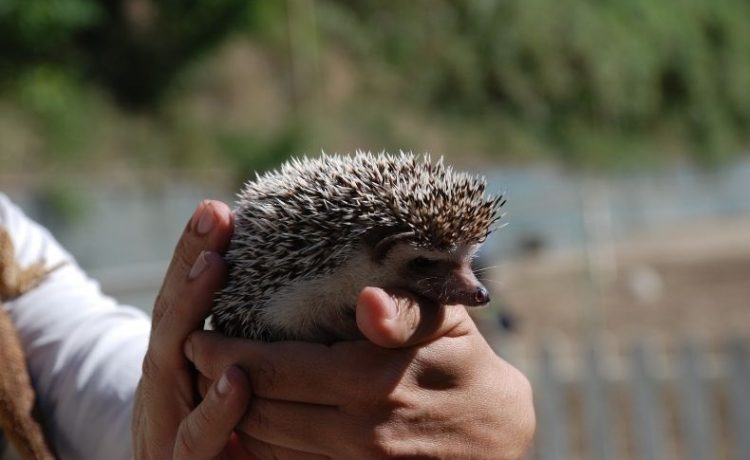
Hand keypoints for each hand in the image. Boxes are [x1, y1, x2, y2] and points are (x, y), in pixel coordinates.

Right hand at [132, 200, 252, 458]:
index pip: (183, 298)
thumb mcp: (223, 379)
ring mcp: (165, 420)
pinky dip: (213, 412)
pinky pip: (195, 440)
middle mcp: (164, 382)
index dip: (194, 253)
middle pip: (171, 317)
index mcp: (178, 358)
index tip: (217, 208)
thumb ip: (246, 342)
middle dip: (190, 264)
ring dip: (188, 313)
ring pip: (170, 366)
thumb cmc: (209, 431)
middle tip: (213, 218)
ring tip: (212, 266)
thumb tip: (274, 278)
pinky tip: (235, 381)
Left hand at [186, 288, 535, 458]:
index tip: (200, 333)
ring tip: (218, 386)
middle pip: (259, 409)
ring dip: (236, 416)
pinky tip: (255, 421)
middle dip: (218, 383)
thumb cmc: (466, 363)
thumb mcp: (447, 323)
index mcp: (371, 379)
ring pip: (268, 444)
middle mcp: (358, 429)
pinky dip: (265, 447)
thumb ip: (405, 311)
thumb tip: (366, 302)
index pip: (270, 368)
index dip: (224, 351)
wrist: (498, 436)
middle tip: (198, 356)